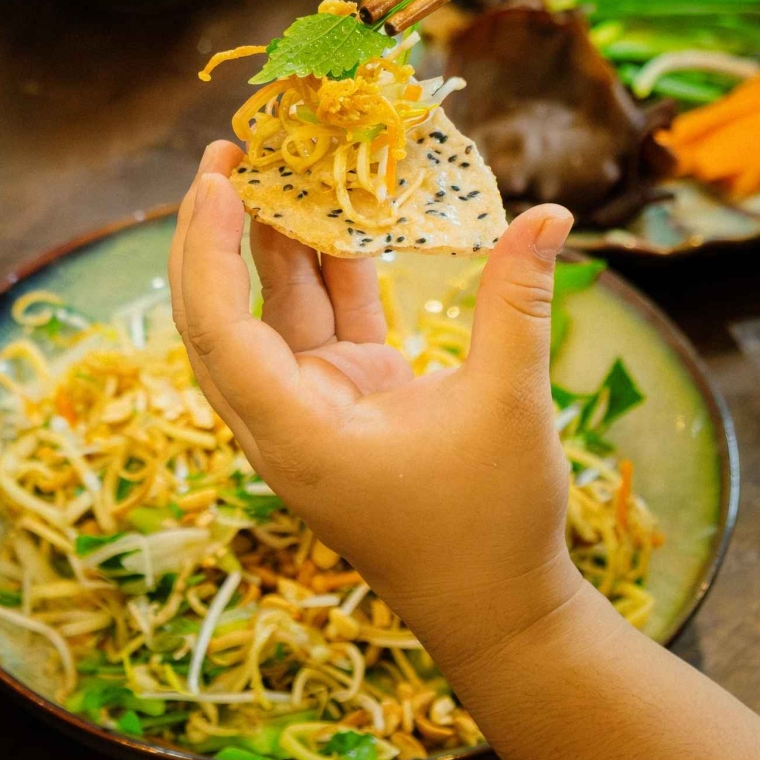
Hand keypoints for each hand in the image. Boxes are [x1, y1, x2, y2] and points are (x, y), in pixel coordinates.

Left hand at [168, 141, 579, 660]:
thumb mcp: (509, 407)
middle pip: (219, 316)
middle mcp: (283, 418)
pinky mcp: (345, 401)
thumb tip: (551, 215)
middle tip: (227, 151)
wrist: (498, 608)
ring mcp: (311, 408)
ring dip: (273, 243)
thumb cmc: (493, 524)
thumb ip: (517, 305)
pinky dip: (328, 271)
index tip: (217, 179)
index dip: (209, 251)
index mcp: (294, 432)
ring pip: (272, 312)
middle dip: (213, 233)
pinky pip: (322, 323)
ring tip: (280, 161)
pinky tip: (341, 212)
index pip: (221, 331)